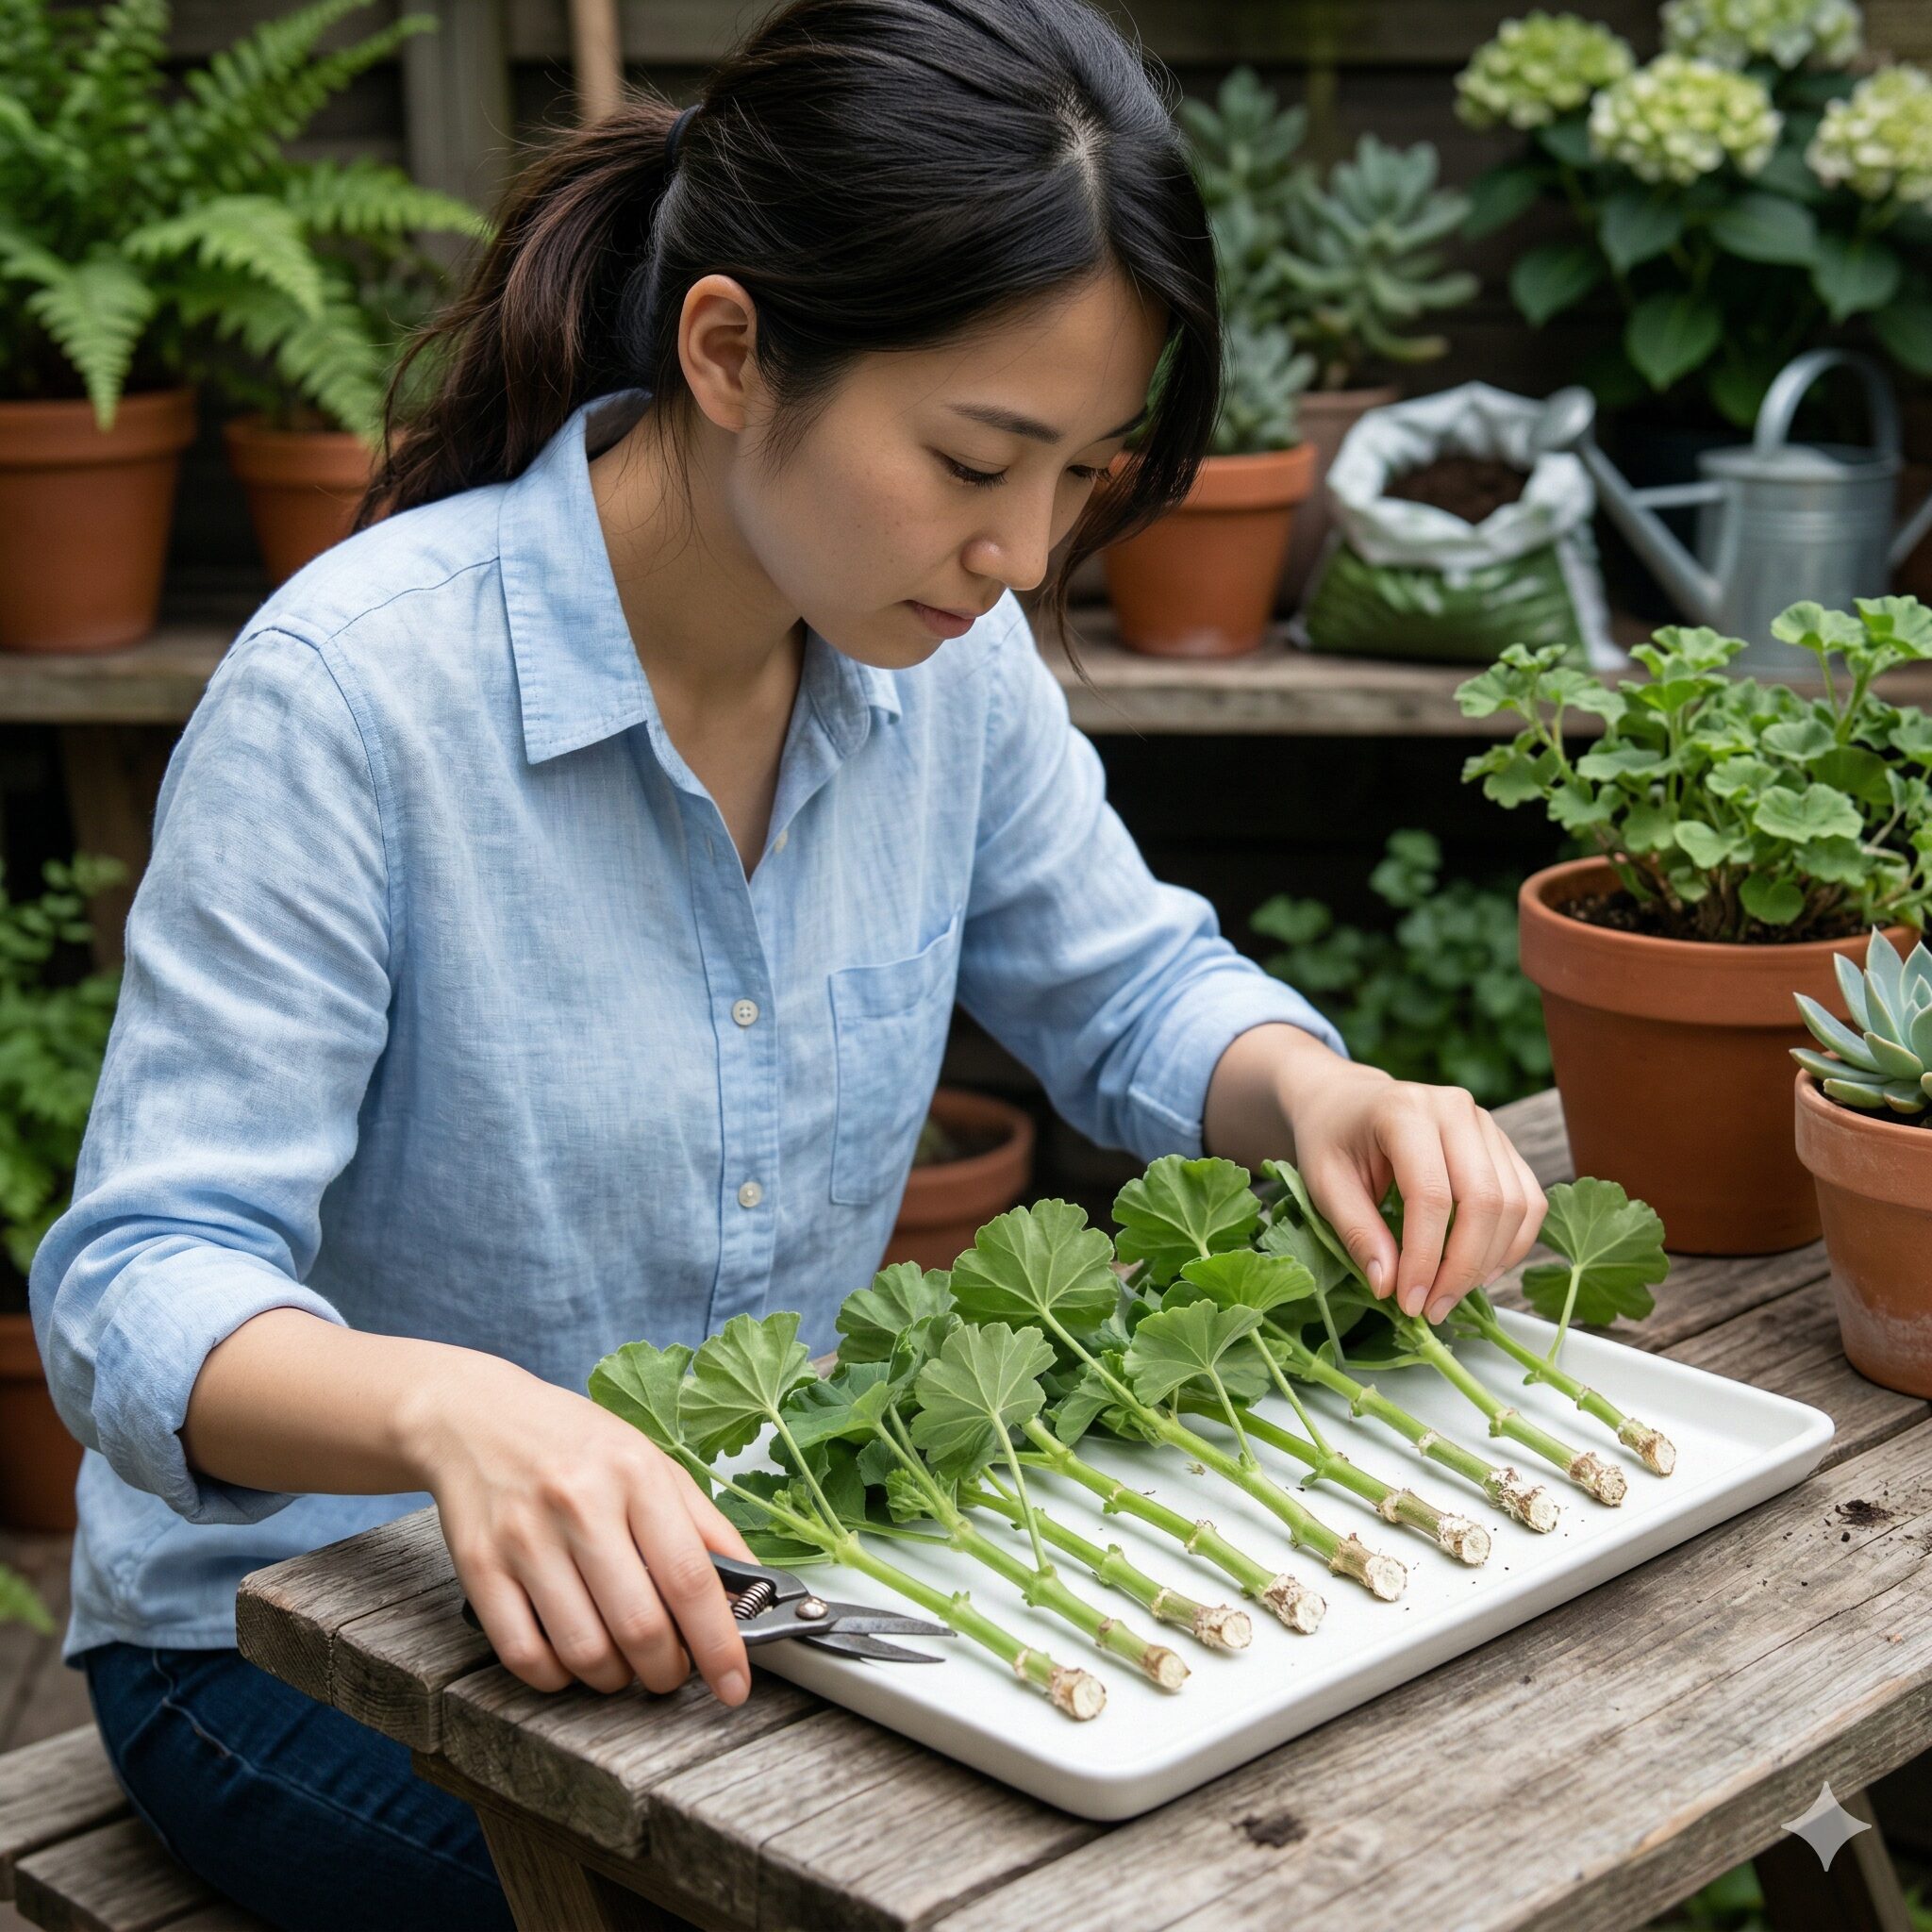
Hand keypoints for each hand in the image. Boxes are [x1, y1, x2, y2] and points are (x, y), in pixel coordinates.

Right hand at [403, 1353, 754, 1703]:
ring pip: (583, 1651)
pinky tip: (571, 1659)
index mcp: (635, 1474)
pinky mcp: (480, 1567)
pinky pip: (524, 1654)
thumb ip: (705, 1524)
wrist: (476, 1418)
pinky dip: (557, 1677)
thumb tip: (753, 1587)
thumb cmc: (574, 1444)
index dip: (719, 1643)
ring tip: (624, 1663)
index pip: (690, 1577)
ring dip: (615, 1678)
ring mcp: (525, 1538)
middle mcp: (580, 1504)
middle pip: (639, 1625)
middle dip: (667, 1671)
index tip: (734, 1684)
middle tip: (672, 1670)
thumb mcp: (651, 1461)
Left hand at [1281, 1051, 1547, 1325]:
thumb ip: (1358, 1232)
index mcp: (1405, 1110)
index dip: (1425, 1258)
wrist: (1347, 1100)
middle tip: (1433, 1308)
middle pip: (1484, 1201)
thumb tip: (1389, 1286)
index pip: (1432, 1195)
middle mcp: (1455, 1108)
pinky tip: (1479, 1270)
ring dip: (1489, 1261)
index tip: (1409, 1302)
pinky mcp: (1502, 1144)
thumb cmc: (1331, 1140)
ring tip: (1450, 1294)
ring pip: (1514, 1204)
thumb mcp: (1324, 1183)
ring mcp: (1486, 1124)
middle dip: (1462, 1267)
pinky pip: (1528, 1200)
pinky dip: (1511, 1244)